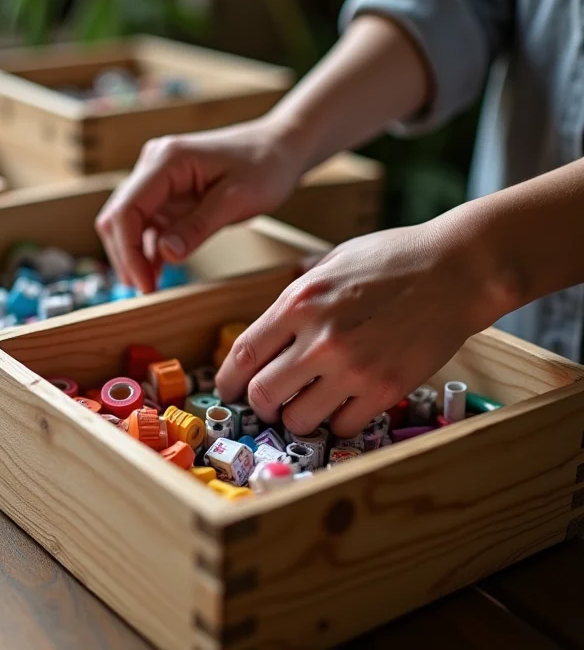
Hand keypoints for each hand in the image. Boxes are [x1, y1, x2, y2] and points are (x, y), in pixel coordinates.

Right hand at [95, 115, 309, 292]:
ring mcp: (157, 179)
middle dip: (126, 256)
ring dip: (132, 254)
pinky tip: (156, 273)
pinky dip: (146, 248)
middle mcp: (153, 165)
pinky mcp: (167, 193)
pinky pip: (146, 224)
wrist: (279, 148)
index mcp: (167, 160)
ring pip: (127, 222)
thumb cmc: (264, 166)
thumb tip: (165, 254)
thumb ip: (199, 226)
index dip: (128, 251)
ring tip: (149, 287)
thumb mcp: (237, 200)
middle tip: (146, 291)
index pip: (127, 209)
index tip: (145, 285)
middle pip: (118, 216)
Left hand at [215, 218, 503, 437]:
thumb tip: (273, 321)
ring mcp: (353, 368)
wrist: (457, 270)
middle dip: (260, 403)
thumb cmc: (394, 258)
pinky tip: (345, 404)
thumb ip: (297, 292)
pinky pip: (344, 426)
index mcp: (299, 302)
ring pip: (299, 419)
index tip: (227, 389)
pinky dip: (338, 421)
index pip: (244, 354)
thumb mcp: (332, 260)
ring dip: (298, 416)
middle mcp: (320, 339)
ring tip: (309, 403)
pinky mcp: (385, 389)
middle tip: (269, 401)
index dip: (228, 379)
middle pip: (263, 394)